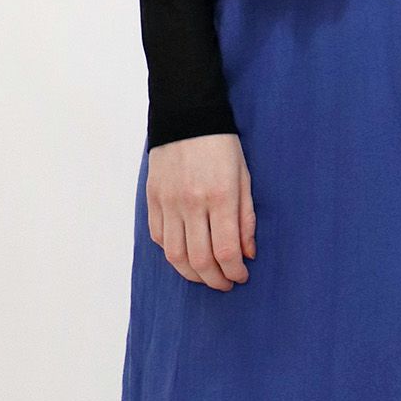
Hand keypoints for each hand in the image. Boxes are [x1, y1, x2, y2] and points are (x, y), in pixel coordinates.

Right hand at [147, 133, 255, 290]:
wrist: (186, 116)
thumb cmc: (222, 146)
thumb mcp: (244, 178)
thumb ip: (246, 218)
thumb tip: (248, 254)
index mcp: (220, 196)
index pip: (226, 250)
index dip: (235, 272)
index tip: (241, 277)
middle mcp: (192, 203)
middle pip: (200, 260)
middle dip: (215, 280)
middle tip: (225, 283)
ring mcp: (169, 202)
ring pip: (175, 256)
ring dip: (192, 274)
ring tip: (206, 276)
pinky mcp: (153, 199)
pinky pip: (159, 238)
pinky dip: (172, 254)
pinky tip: (186, 255)